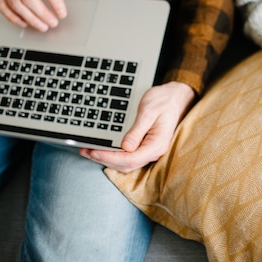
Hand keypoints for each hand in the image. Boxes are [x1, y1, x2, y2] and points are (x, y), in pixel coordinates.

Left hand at [79, 81, 195, 172]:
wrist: (176, 97)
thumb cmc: (164, 101)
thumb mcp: (148, 111)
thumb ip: (137, 131)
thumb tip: (125, 147)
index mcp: (157, 144)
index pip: (130, 159)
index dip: (110, 157)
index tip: (94, 151)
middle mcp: (154, 151)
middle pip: (126, 165)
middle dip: (104, 159)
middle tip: (86, 151)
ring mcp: (150, 150)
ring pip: (126, 164)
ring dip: (107, 159)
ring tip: (90, 151)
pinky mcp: (145, 147)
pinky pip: (129, 157)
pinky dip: (114, 156)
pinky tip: (104, 150)